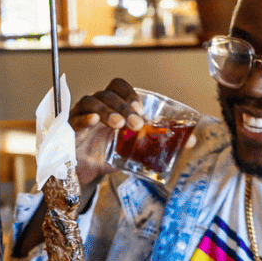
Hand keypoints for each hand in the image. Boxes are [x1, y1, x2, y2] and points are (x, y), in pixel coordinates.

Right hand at [70, 78, 197, 192]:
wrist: (87, 174)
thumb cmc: (109, 154)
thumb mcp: (136, 149)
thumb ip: (160, 143)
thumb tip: (192, 141)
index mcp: (112, 105)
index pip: (118, 87)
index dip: (129, 93)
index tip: (141, 109)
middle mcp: (96, 106)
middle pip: (108, 94)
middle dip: (124, 106)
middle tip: (136, 124)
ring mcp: (81, 115)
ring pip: (92, 101)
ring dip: (108, 111)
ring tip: (119, 126)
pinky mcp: (69, 129)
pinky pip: (75, 118)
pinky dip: (84, 118)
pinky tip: (93, 122)